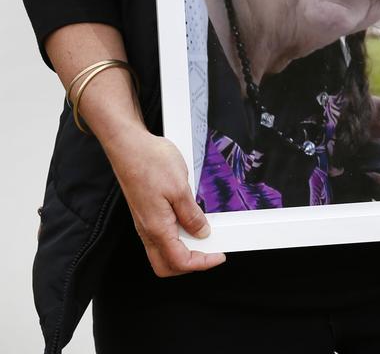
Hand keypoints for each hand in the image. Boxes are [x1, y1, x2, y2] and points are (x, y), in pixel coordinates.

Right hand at [104, 125, 226, 276]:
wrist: (128, 146)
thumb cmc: (150, 162)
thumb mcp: (180, 187)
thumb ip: (191, 214)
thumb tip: (201, 233)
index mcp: (157, 228)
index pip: (180, 262)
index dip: (202, 263)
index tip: (218, 255)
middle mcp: (147, 230)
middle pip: (166, 266)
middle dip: (188, 265)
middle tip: (208, 252)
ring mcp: (144, 222)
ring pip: (161, 252)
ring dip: (181, 251)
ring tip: (200, 235)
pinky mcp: (144, 212)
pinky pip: (158, 236)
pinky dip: (174, 236)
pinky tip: (186, 221)